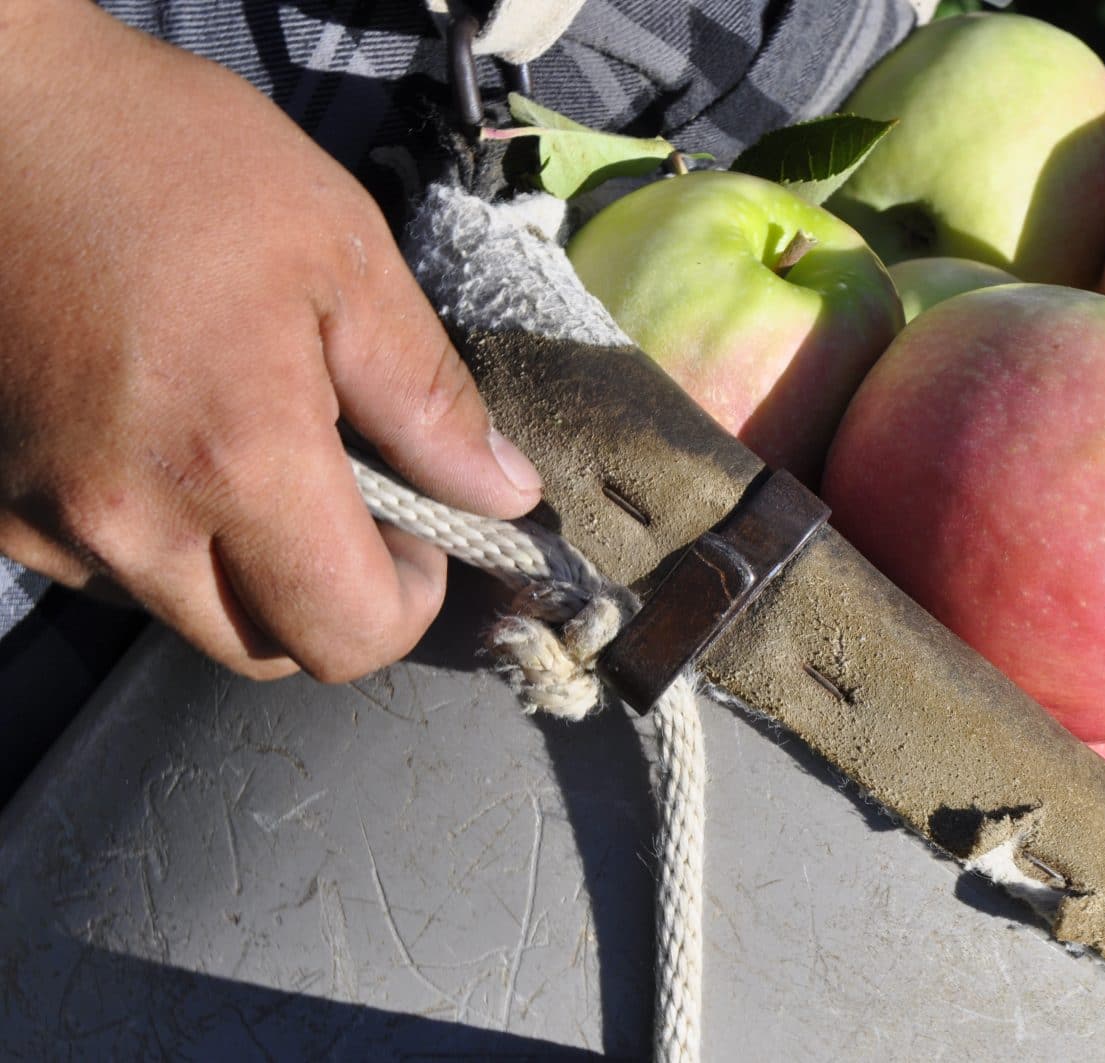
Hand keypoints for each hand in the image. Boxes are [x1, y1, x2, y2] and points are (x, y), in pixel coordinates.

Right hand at [0, 3, 542, 680]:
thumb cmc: (171, 159)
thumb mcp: (342, 255)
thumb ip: (429, 396)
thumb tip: (503, 495)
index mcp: (235, 458)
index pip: (348, 636)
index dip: (407, 603)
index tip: (420, 533)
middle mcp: (127, 518)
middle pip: (267, 647)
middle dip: (329, 597)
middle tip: (349, 497)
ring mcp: (44, 519)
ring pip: (184, 614)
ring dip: (242, 571)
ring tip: (250, 449)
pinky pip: (104, 570)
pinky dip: (157, 537)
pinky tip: (168, 441)